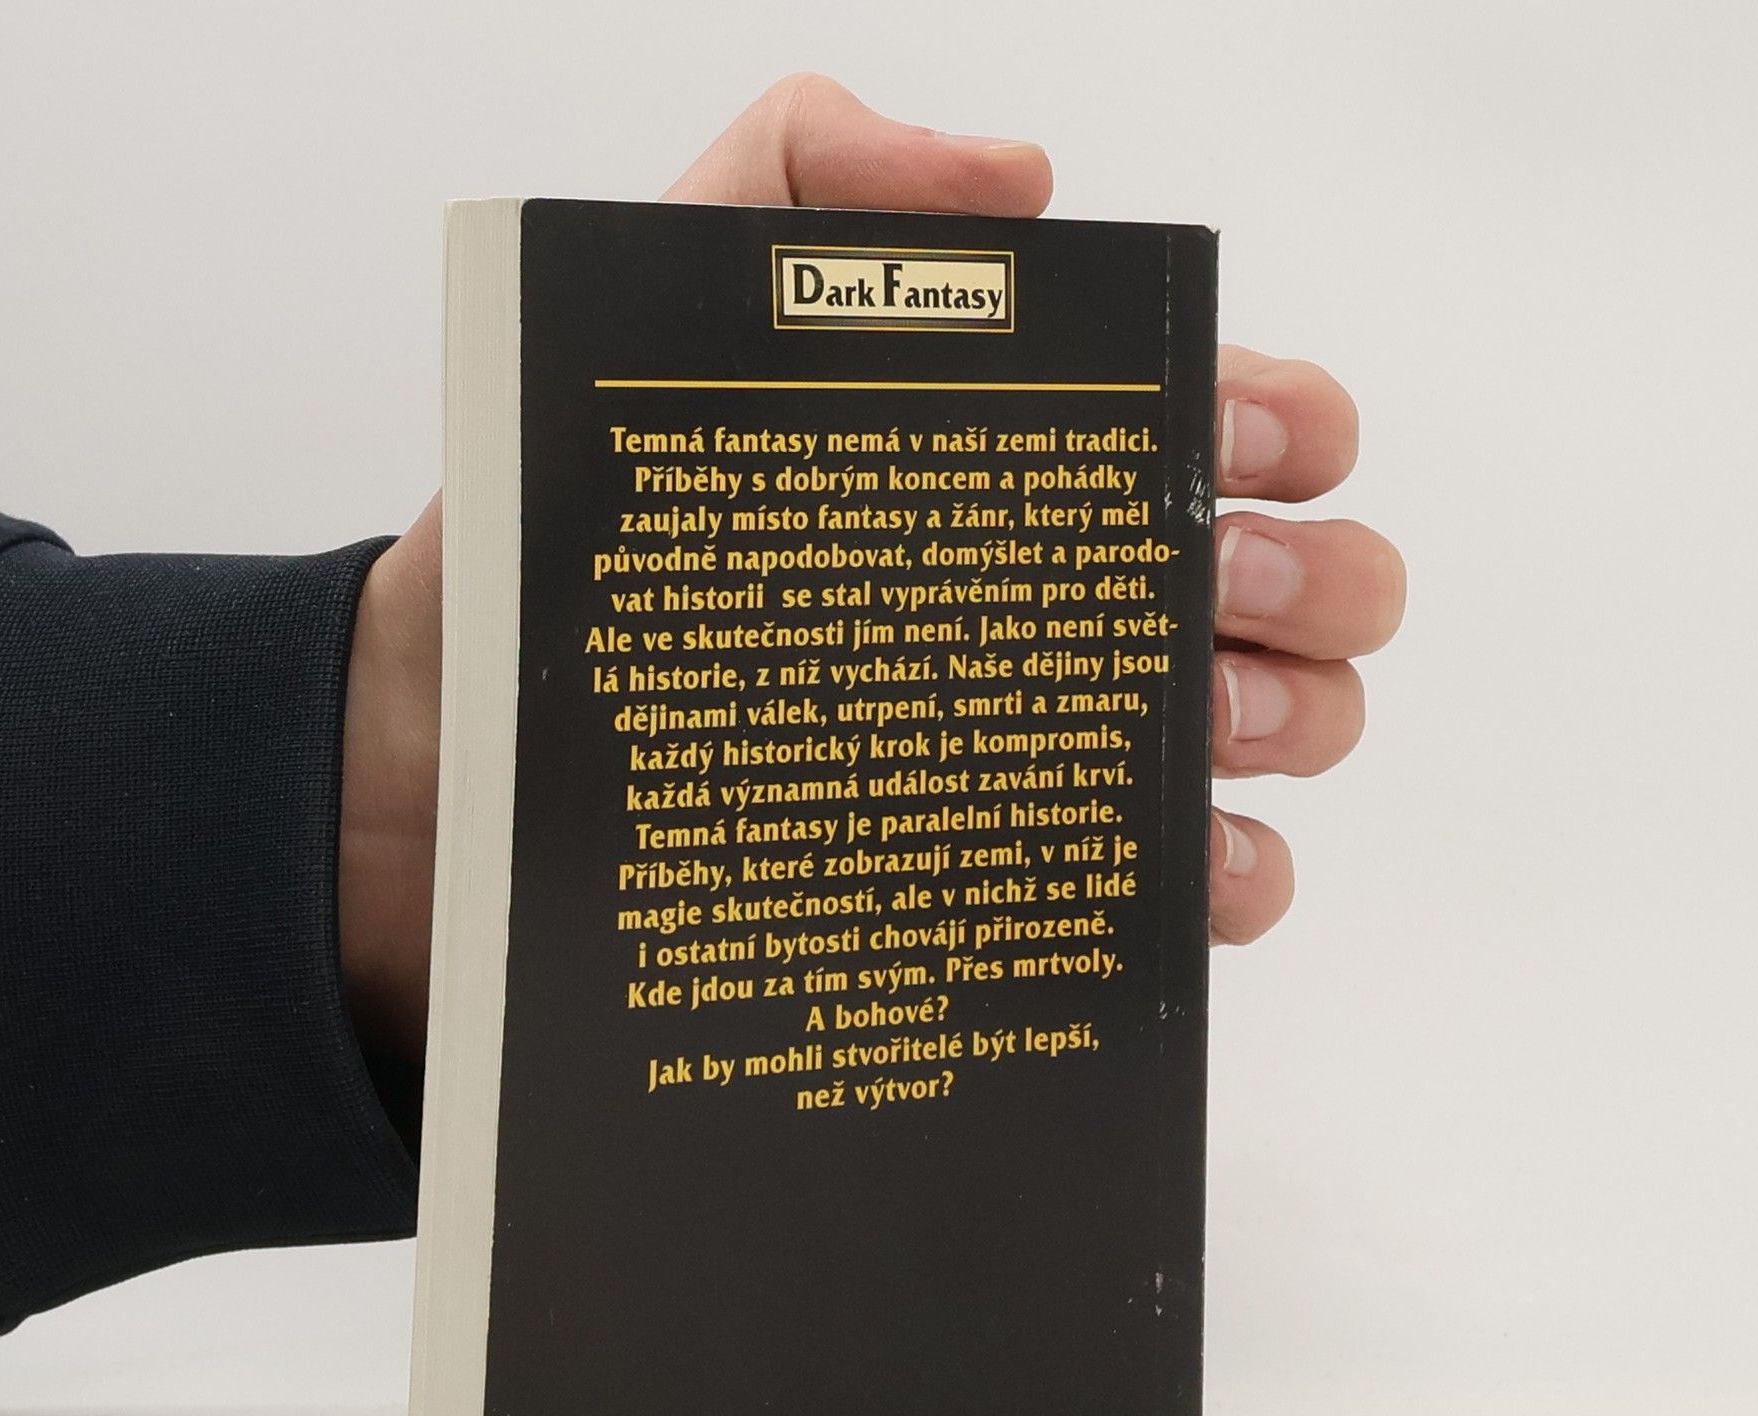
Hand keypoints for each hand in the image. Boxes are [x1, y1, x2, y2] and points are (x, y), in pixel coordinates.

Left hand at [339, 74, 1402, 1059]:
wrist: (454, 754)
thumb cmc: (553, 544)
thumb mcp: (654, 310)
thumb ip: (807, 179)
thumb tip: (1020, 180)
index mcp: (1004, 464)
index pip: (1214, 420)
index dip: (1281, 419)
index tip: (1257, 441)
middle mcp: (1043, 603)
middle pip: (1282, 580)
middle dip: (1303, 577)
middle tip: (1211, 589)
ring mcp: (1035, 748)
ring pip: (1265, 731)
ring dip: (1290, 719)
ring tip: (1198, 721)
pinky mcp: (996, 880)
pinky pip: (1172, 895)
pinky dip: (1228, 879)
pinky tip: (1188, 862)